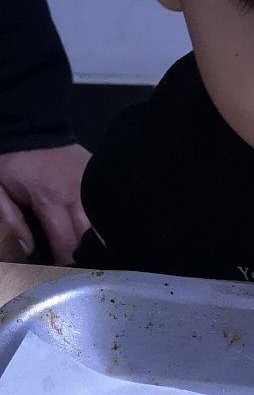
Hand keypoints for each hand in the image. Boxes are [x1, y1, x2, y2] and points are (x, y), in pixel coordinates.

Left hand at [0, 145, 90, 264]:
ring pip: (101, 222)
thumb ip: (12, 221)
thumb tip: (29, 249)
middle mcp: (78, 193)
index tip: (58, 271)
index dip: (64, 263)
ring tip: (84, 247)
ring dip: (92, 237)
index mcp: (51, 199)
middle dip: (82, 253)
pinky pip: (102, 203)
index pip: (66, 243)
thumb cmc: (9, 159)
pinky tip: (92, 225)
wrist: (27, 123)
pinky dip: (98, 217)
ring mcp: (91, 182)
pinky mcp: (96, 173)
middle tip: (72, 262)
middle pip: (90, 236)